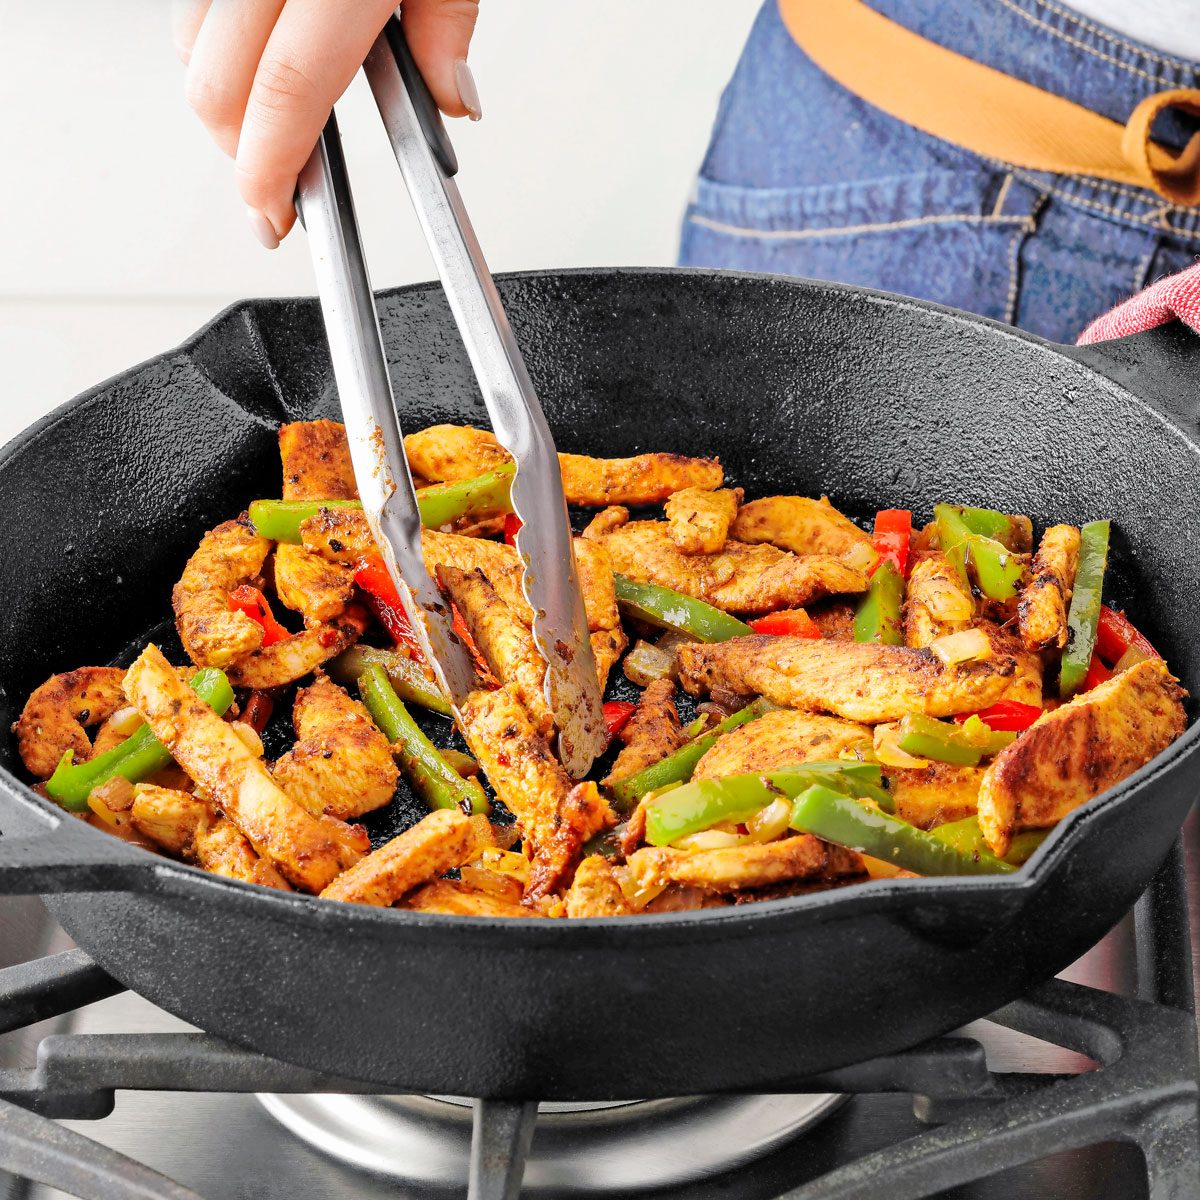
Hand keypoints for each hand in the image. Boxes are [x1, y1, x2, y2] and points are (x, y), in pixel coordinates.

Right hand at [173, 0, 481, 247]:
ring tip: (275, 132)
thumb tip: (452, 100)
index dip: (271, 169)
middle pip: (220, 85)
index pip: (286, 94)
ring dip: (223, 104)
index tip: (275, 218)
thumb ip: (445, 25)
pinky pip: (193, 9)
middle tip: (279, 191)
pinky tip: (257, 66)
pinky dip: (215, 52)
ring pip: (191, 46)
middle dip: (241, 155)